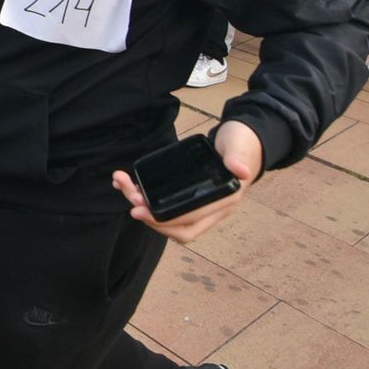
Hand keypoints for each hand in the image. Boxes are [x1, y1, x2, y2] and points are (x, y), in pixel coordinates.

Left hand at [111, 121, 263, 242]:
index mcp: (224, 201)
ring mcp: (201, 206)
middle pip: (177, 227)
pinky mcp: (190, 196)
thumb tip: (241, 171)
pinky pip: (168, 206)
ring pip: (169, 218)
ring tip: (124, 186)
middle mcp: (212, 210)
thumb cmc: (241, 144)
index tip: (140, 209)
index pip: (190, 221)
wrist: (243, 141)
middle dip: (150, 218)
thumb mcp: (239, 147)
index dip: (164, 219)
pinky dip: (147, 199)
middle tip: (131, 201)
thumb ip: (238, 157)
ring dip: (144, 206)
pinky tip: (128, 184)